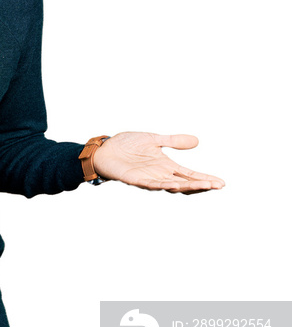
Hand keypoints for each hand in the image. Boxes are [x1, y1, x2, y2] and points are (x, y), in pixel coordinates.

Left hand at [92, 132, 224, 193]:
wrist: (105, 149)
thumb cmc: (126, 145)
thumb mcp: (154, 140)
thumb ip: (173, 141)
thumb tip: (197, 141)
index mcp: (165, 166)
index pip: (189, 175)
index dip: (205, 179)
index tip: (221, 183)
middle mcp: (159, 174)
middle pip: (184, 183)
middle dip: (201, 185)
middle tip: (217, 186)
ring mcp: (148, 178)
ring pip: (171, 185)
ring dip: (187, 187)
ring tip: (204, 186)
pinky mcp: (134, 179)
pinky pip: (150, 184)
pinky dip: (162, 185)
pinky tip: (174, 185)